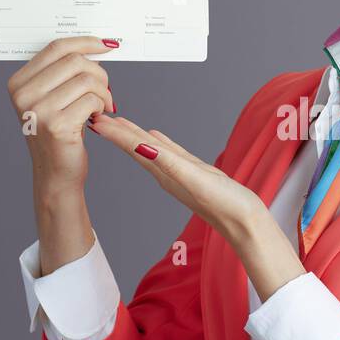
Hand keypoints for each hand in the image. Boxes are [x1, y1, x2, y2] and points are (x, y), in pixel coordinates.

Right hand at [6, 36, 115, 194]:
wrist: (56, 173)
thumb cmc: (59, 133)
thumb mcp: (53, 98)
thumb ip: (63, 72)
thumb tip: (95, 46)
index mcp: (19, 83)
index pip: (56, 48)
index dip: (85, 42)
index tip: (106, 45)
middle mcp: (23, 95)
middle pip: (74, 61)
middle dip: (99, 73)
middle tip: (104, 90)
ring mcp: (38, 111)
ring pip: (87, 80)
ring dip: (103, 92)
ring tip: (101, 106)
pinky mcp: (57, 125)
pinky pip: (92, 99)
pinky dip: (102, 106)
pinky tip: (97, 117)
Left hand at [87, 113, 268, 244]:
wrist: (245, 222)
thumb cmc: (223, 204)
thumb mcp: (195, 181)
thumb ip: (169, 163)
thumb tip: (141, 147)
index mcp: (165, 173)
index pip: (134, 148)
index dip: (114, 134)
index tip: (95, 121)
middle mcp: (168, 173)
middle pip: (137, 147)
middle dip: (118, 132)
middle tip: (98, 117)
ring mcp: (180, 173)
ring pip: (151, 149)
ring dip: (134, 136)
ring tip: (120, 123)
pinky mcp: (194, 174)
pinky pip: (171, 153)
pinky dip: (159, 142)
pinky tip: (154, 137)